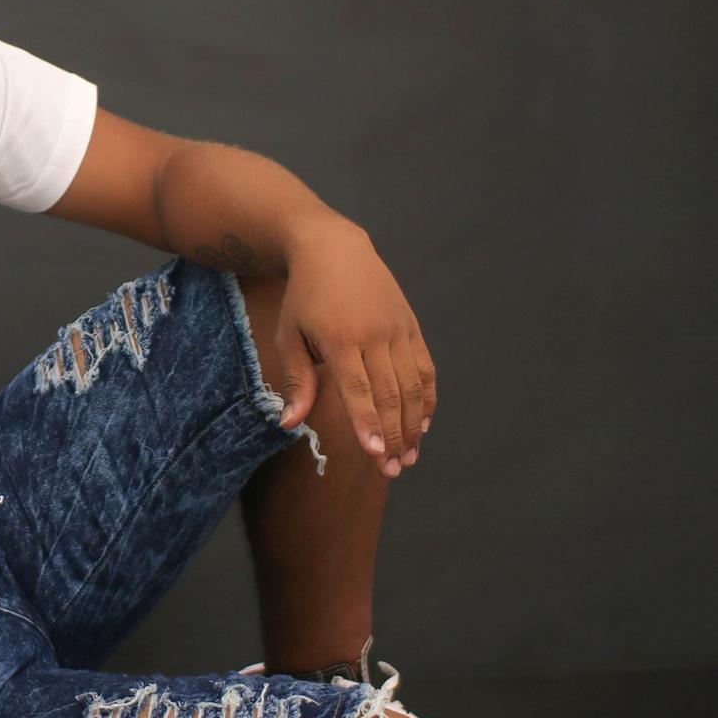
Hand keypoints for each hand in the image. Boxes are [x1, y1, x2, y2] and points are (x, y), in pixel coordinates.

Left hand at [271, 217, 435, 477]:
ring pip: (413, 385)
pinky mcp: (411, 325)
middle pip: (390, 394)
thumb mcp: (290, 335)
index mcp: (340, 339)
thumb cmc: (304, 297)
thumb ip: (297, 381)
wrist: (333, 248)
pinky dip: (427, 397)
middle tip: (394, 469)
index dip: (368, 423)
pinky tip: (423, 423)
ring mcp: (397, 329)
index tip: (375, 453)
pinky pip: (425, 367)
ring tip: (410, 455)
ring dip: (413, 424)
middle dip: (393, 435)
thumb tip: (289, 424)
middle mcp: (374, 335)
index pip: (359, 389)